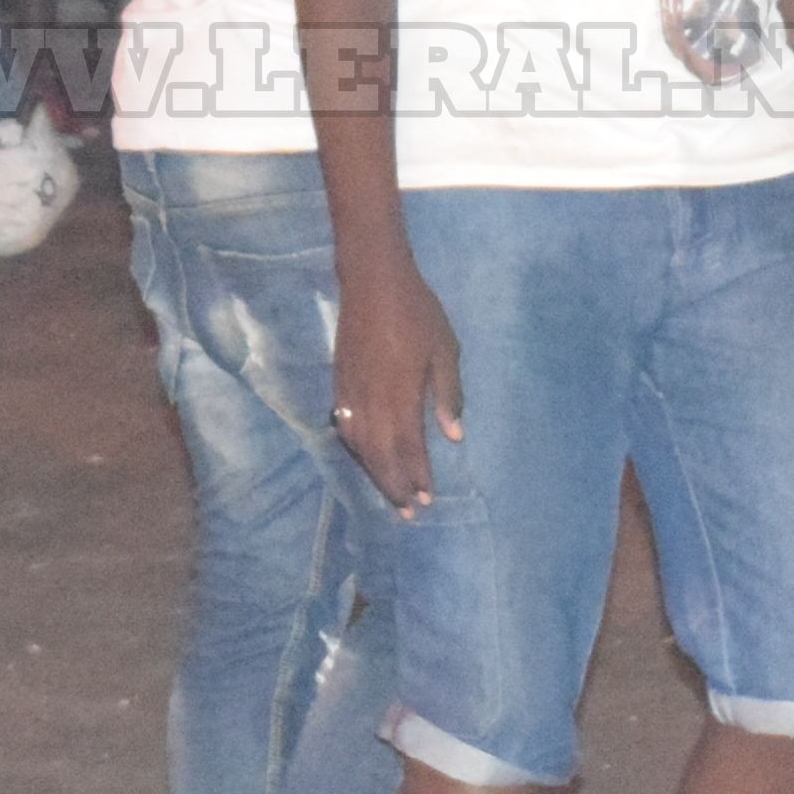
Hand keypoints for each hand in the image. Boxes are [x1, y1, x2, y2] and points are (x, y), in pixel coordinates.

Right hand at [329, 256, 464, 511]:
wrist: (372, 280)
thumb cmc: (417, 312)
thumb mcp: (445, 350)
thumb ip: (448, 395)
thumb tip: (454, 436)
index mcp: (401, 396)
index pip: (409, 448)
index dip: (418, 476)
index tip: (428, 499)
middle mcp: (372, 402)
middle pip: (380, 456)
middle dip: (395, 486)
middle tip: (408, 512)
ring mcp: (351, 394)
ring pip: (360, 446)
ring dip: (375, 473)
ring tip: (390, 494)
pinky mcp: (339, 384)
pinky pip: (344, 428)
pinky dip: (356, 450)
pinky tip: (365, 457)